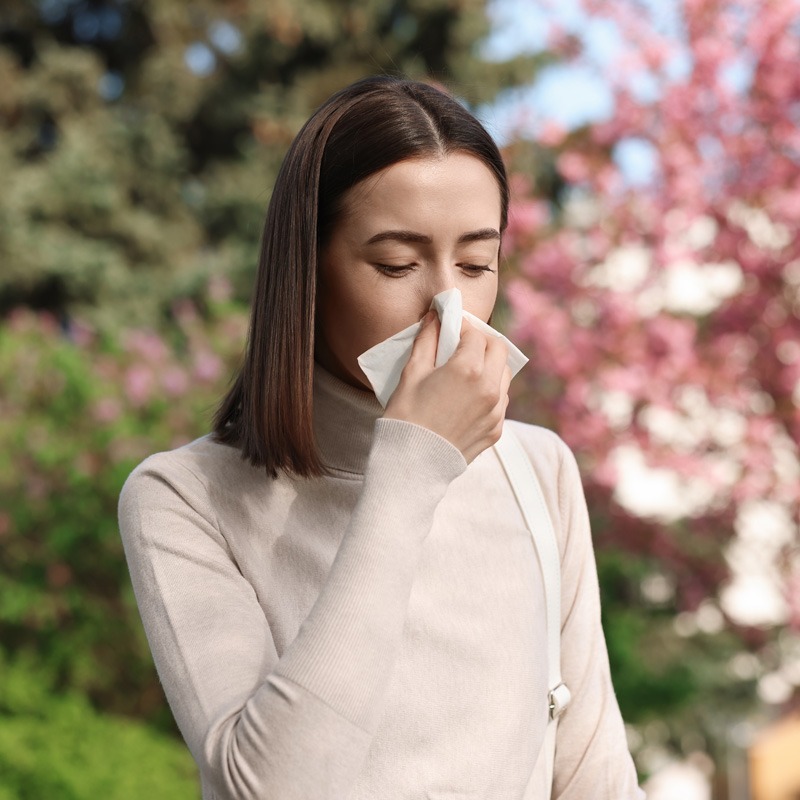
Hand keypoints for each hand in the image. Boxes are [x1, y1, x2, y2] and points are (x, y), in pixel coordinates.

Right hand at [384, 311, 510, 462]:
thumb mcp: (412, 372)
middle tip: (462, 344)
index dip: (462, 327)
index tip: (451, 328)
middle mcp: (490, 388)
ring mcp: (497, 411)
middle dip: (482, 341)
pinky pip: (500, 400)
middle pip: (499, 349)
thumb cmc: (406, 416)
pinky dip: (489, 391)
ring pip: (505, 375)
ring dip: (490, 365)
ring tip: (467, 370)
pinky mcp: (496, 429)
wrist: (412, 463)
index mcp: (469, 369)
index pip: (476, 334)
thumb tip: (436, 317)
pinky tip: (468, 395)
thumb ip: (428, 340)